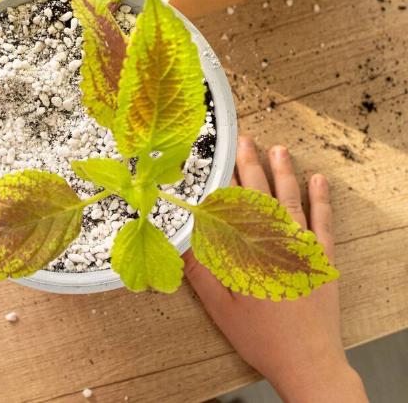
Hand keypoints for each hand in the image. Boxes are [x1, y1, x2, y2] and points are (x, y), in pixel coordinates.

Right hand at [183, 136, 366, 402]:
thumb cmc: (261, 337)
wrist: (308, 361)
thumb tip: (179, 240)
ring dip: (284, 173)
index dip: (226, 179)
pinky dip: (321, 199)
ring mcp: (304, 249)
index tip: (217, 157)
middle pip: (263, 195)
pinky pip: (323, 221)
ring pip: (292, 201)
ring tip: (278, 149)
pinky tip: (318, 181)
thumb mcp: (220, 306)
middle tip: (245, 141)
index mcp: (250, 252)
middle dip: (252, 165)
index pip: (234, 206)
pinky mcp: (323, 260)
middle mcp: (278, 242)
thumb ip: (200, 270)